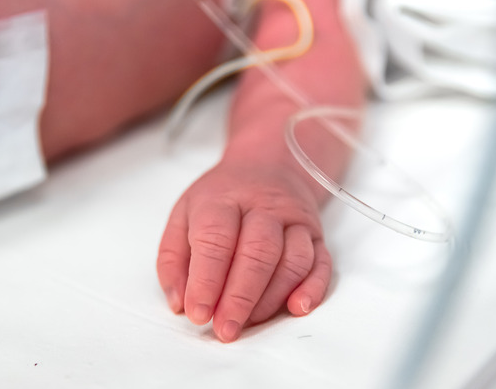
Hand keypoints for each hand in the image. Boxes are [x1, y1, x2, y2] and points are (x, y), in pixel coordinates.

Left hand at [157, 159, 332, 341]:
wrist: (267, 167)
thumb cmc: (222, 200)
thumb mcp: (183, 215)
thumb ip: (173, 259)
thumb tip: (179, 302)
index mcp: (222, 199)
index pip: (216, 238)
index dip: (206, 280)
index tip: (198, 313)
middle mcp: (263, 206)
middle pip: (258, 251)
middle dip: (240, 297)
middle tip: (225, 328)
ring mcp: (294, 219)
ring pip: (292, 259)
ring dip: (271, 297)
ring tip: (249, 321)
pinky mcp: (316, 234)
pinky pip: (321, 262)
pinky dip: (312, 288)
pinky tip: (297, 307)